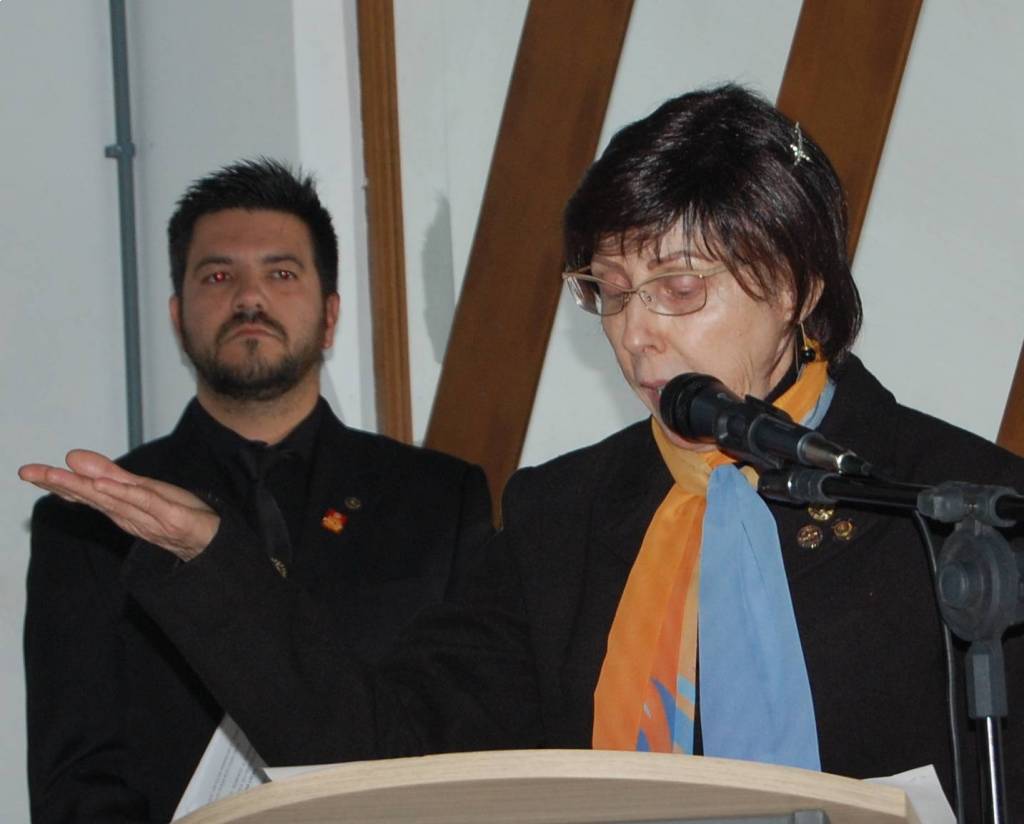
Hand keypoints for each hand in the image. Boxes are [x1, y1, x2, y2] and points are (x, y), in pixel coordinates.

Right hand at [19, 450, 218, 560]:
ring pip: (114, 500)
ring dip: (86, 487)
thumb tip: (74, 457)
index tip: (29, 473)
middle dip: (61, 484)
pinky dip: (126, 494)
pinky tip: (105, 485)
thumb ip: (109, 475)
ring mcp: (150, 517)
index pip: (84, 492)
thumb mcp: (142, 490)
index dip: (56, 482)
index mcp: (120, 506)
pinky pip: (147, 504)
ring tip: (61, 475)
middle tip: (32, 473)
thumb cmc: (176, 513)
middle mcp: (130, 513)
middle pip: (92, 496)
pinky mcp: (173, 518)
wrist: (211, 540)